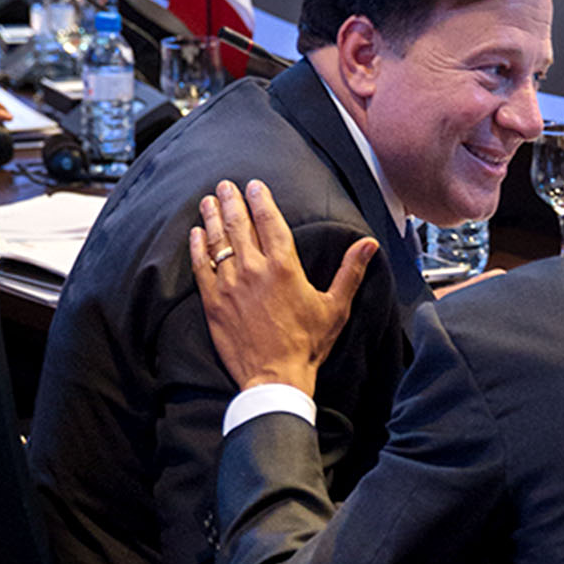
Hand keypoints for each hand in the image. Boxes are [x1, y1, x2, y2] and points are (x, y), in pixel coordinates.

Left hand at [189, 178, 377, 391]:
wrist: (275, 378)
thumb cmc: (307, 345)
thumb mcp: (335, 307)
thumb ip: (350, 271)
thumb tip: (368, 244)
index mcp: (284, 267)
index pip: (269, 222)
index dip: (261, 200)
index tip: (254, 185)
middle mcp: (254, 270)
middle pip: (240, 225)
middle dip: (233, 201)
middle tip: (226, 185)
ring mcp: (230, 285)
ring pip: (217, 241)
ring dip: (212, 216)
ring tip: (208, 200)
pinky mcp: (214, 302)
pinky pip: (202, 267)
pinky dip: (197, 247)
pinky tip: (195, 233)